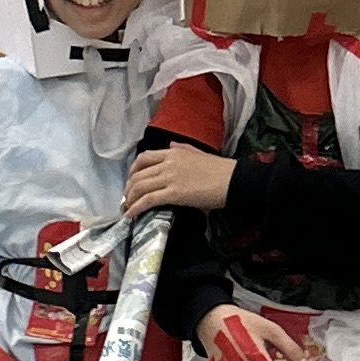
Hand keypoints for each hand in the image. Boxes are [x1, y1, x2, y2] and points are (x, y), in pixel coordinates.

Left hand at [121, 144, 236, 219]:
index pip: (144, 158)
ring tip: (127, 209)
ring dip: (129, 199)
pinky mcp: (174, 193)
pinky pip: (148, 200)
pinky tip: (132, 215)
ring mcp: (170, 177)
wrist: (233, 180)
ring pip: (140, 187)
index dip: (133, 171)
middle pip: (138, 174)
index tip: (131, 181)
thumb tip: (170, 145)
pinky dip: (136, 207)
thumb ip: (182, 149)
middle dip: (128, 188)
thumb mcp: (198, 153)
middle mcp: (168, 163)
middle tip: (126, 199)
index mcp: (173, 152)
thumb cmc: (220, 170)